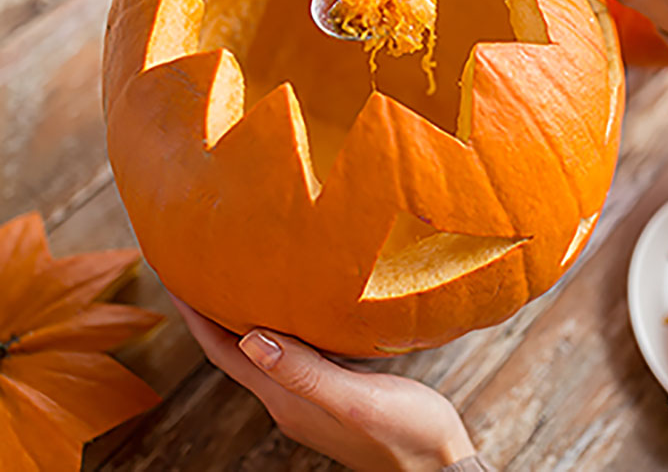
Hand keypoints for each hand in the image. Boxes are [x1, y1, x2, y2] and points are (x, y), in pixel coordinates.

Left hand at [171, 296, 475, 470]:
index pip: (225, 352)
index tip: (175, 275)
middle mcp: (289, 399)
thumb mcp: (357, 399)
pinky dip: (280, 328)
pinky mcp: (333, 394)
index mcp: (286, 399)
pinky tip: (294, 310)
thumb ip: (306, 372)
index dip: (196, 315)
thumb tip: (252, 337)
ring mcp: (310, 399)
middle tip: (196, 268)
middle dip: (211, 312)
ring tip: (236, 280)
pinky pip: (292, 354)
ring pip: (262, 351)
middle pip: (234, 351)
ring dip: (242, 319)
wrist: (438, 468)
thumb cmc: (407, 434)